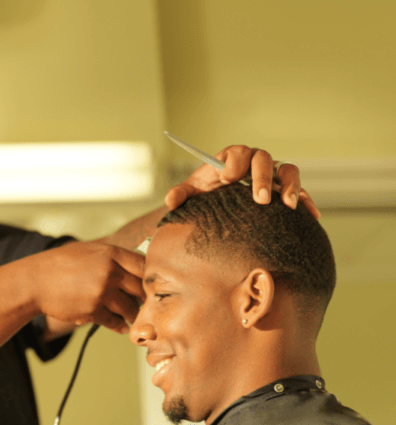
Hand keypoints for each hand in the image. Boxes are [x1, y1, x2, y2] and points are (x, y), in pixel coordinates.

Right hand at [17, 242, 143, 333]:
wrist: (34, 281)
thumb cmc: (59, 264)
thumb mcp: (86, 250)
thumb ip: (110, 257)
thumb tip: (133, 265)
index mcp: (110, 254)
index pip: (144, 265)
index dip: (150, 277)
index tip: (150, 285)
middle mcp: (109, 272)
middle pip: (141, 289)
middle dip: (145, 299)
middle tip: (147, 305)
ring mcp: (101, 292)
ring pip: (131, 309)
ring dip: (134, 315)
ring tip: (134, 318)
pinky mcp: (93, 311)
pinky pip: (115, 322)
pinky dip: (119, 326)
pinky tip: (121, 326)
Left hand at [164, 145, 320, 218]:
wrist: (219, 204)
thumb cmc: (206, 194)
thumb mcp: (191, 194)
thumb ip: (179, 194)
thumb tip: (170, 200)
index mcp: (232, 157)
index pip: (237, 152)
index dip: (234, 163)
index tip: (227, 179)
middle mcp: (255, 162)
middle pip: (264, 160)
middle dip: (262, 177)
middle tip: (259, 198)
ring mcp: (273, 174)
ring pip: (288, 170)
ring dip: (289, 185)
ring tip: (287, 205)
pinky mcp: (285, 189)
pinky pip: (301, 190)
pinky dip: (308, 201)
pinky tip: (312, 216)